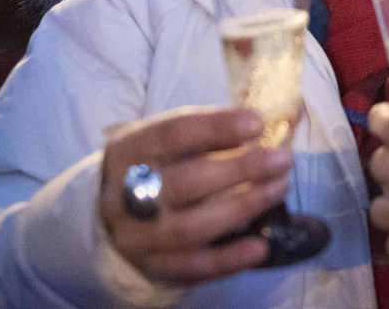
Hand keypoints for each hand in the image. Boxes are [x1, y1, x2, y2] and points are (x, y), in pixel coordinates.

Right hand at [98, 106, 292, 285]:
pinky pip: (192, 266)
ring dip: (242, 208)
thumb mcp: (167, 142)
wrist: (107, 218)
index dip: (215, 127)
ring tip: (278, 189)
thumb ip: (209, 133)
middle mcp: (124, 195)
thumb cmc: (154, 168)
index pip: (171, 134)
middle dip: (239, 170)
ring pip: (190, 227)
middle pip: (184, 182)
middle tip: (281, 160)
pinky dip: (229, 258)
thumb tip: (272, 121)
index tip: (257, 123)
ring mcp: (136, 237)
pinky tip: (261, 246)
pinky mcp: (152, 268)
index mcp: (129, 151)